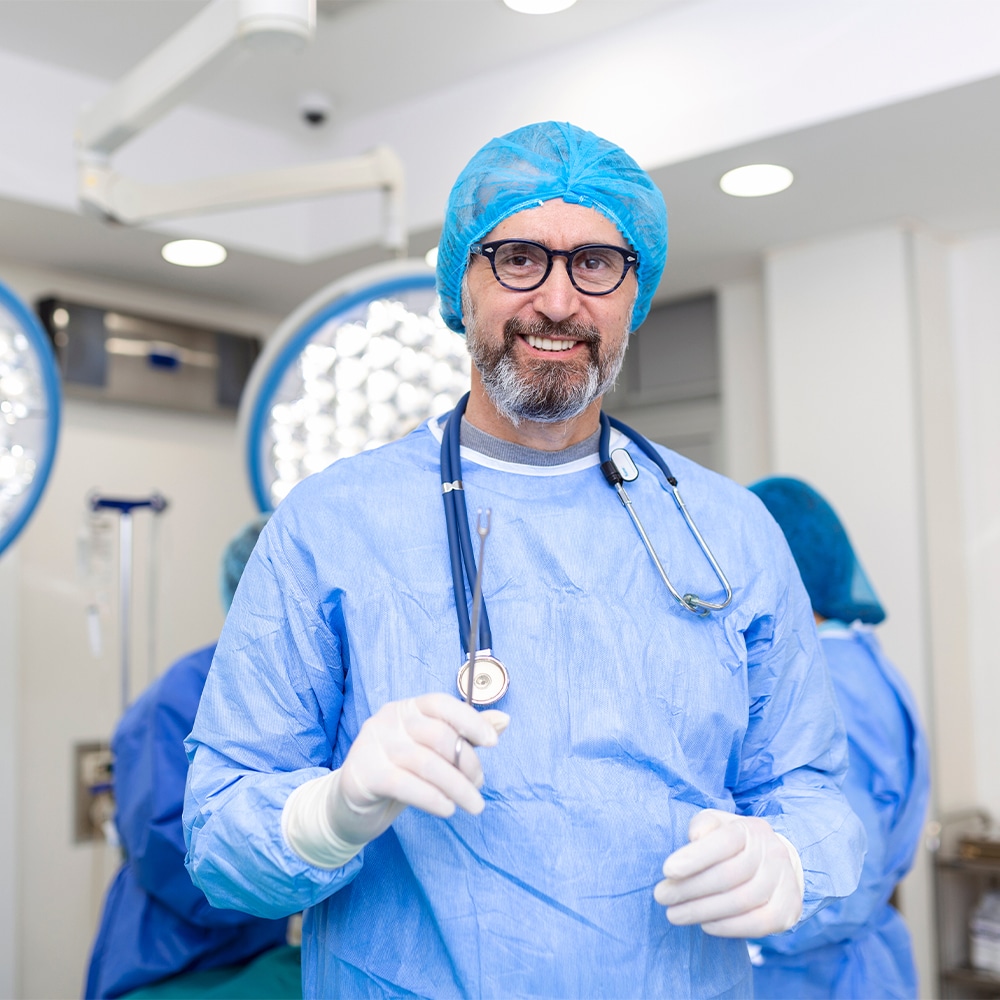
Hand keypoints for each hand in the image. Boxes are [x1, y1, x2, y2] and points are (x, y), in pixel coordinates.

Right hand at [326, 693, 508, 849]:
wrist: (350, 806)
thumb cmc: (399, 774)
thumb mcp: (433, 753)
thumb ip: (465, 736)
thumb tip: (503, 721)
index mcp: (408, 708)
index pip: (441, 703)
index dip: (470, 720)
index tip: (492, 742)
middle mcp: (389, 720)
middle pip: (438, 735)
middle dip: (467, 762)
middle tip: (478, 785)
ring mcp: (372, 745)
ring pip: (426, 763)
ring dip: (457, 786)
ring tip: (473, 805)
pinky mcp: (363, 774)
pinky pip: (405, 785)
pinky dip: (432, 798)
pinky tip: (448, 809)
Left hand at [653, 809, 803, 937]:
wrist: (778, 865)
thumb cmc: (734, 844)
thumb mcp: (717, 825)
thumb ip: (703, 825)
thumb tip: (694, 836)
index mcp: (751, 829)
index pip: (725, 841)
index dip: (695, 856)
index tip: (667, 870)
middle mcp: (772, 853)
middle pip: (728, 875)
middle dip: (690, 888)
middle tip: (661, 897)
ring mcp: (784, 883)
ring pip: (740, 901)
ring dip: (702, 911)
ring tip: (674, 914)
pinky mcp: (787, 911)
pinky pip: (757, 924)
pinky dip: (727, 927)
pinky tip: (704, 925)